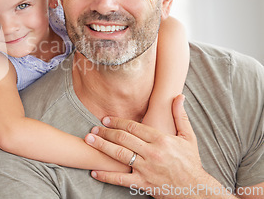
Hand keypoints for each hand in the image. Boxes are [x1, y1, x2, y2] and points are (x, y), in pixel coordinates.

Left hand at [84, 95, 213, 197]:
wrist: (196, 190)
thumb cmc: (190, 162)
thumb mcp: (188, 137)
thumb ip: (179, 116)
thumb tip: (178, 96)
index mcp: (161, 140)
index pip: (133, 127)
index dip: (117, 122)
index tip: (105, 119)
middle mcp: (152, 153)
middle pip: (123, 138)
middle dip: (106, 132)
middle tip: (93, 128)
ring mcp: (146, 169)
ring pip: (119, 155)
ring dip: (102, 146)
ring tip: (89, 141)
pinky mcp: (143, 183)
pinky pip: (121, 179)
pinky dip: (106, 175)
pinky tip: (94, 172)